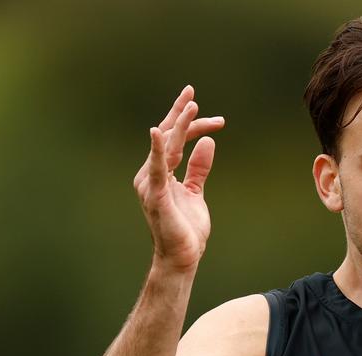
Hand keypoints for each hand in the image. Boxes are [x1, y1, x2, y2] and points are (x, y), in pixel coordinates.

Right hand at [132, 85, 225, 271]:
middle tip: (193, 93)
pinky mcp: (156, 195)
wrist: (182, 256)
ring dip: (178, 125)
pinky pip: (157, 168)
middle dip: (182, 115)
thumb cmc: (186, 228)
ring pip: (166, 147)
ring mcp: (151, 183)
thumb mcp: (196, 192)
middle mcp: (151, 174)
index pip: (174, 140)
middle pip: (168, 137)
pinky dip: (157, 149)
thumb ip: (199, 168)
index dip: (190, 124)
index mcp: (160, 173)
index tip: (209, 112)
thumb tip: (207, 142)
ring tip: (191, 105)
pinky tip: (158, 132)